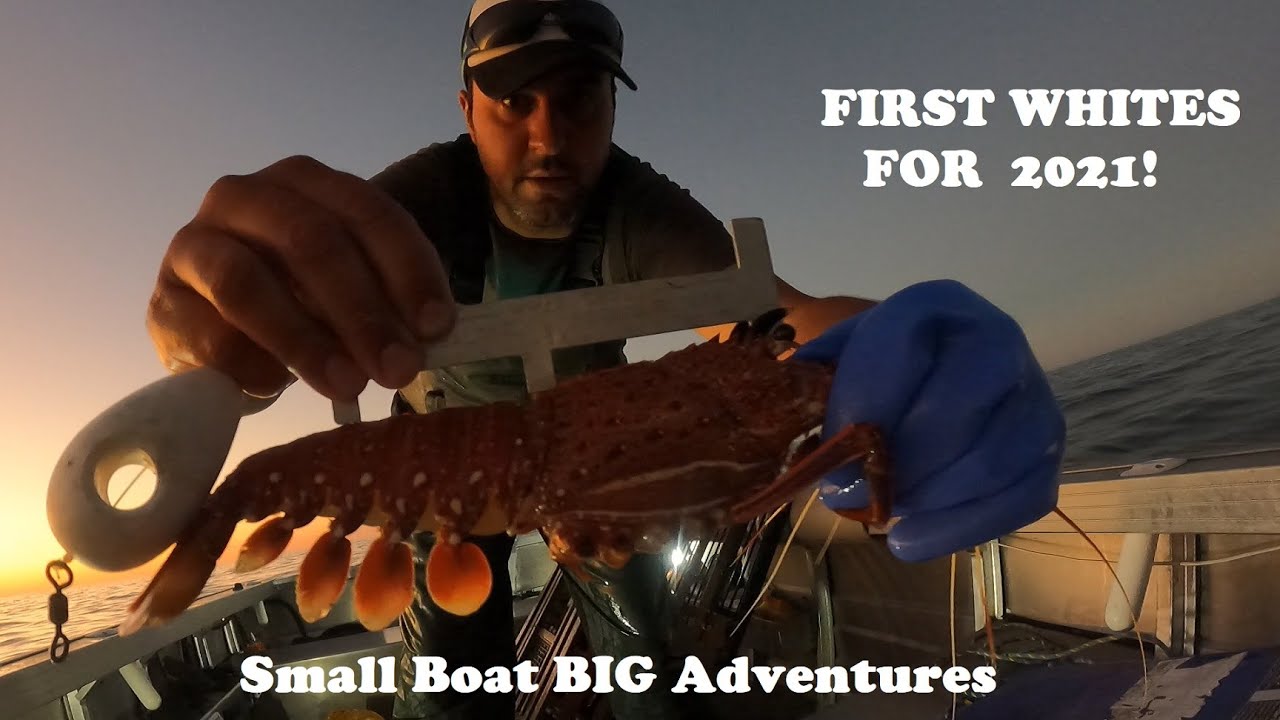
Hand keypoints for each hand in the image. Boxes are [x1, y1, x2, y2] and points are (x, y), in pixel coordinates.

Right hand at [146, 156, 456, 400]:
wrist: (220, 327)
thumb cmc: (302, 296)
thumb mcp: (354, 285)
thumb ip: (389, 299)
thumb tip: (425, 337)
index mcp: (306, 181)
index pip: (367, 211)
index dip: (408, 269)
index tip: (437, 327)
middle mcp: (245, 197)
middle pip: (310, 242)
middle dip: (363, 311)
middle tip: (398, 368)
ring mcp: (194, 244)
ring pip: (247, 285)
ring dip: (306, 342)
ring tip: (349, 387)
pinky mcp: (164, 302)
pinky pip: (209, 336)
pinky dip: (252, 366)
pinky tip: (280, 386)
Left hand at [791, 279, 1063, 561]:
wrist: (939, 383)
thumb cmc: (876, 376)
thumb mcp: (836, 361)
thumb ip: (809, 382)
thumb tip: (781, 413)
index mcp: (933, 306)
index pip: (901, 344)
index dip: (862, 403)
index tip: (831, 451)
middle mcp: (997, 339)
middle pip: (953, 409)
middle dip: (895, 462)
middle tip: (850, 493)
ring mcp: (1033, 399)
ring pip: (987, 463)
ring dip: (923, 500)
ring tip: (879, 511)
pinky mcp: (1047, 456)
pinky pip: (1016, 502)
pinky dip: (955, 529)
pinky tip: (909, 537)